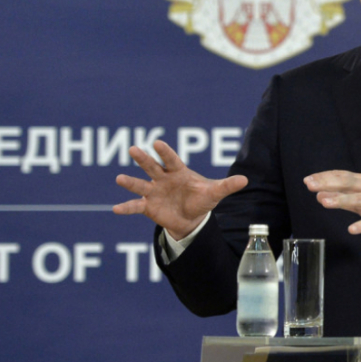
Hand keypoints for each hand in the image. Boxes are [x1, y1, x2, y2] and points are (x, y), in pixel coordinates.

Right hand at [114, 141, 247, 239]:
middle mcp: (163, 179)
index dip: (165, 152)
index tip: (157, 143)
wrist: (191, 218)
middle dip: (143, 159)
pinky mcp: (148, 206)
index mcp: (178, 172)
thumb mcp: (214, 193)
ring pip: (140, 185)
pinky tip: (115, 209)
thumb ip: (227, 186)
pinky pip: (136, 206)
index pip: (171, 160)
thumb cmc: (201, 199)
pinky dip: (126, 207)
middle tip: (134, 149)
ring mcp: (154, 191)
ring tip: (119, 179)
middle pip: (152, 167)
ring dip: (130, 182)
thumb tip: (245, 180)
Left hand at [304, 170, 360, 239]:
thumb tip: (320, 195)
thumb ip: (343, 198)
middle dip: (327, 183)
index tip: (308, 180)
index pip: (341, 176)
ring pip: (357, 199)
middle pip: (346, 182)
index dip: (324, 177)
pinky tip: (352, 229)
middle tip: (310, 185)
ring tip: (324, 202)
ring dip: (340, 199)